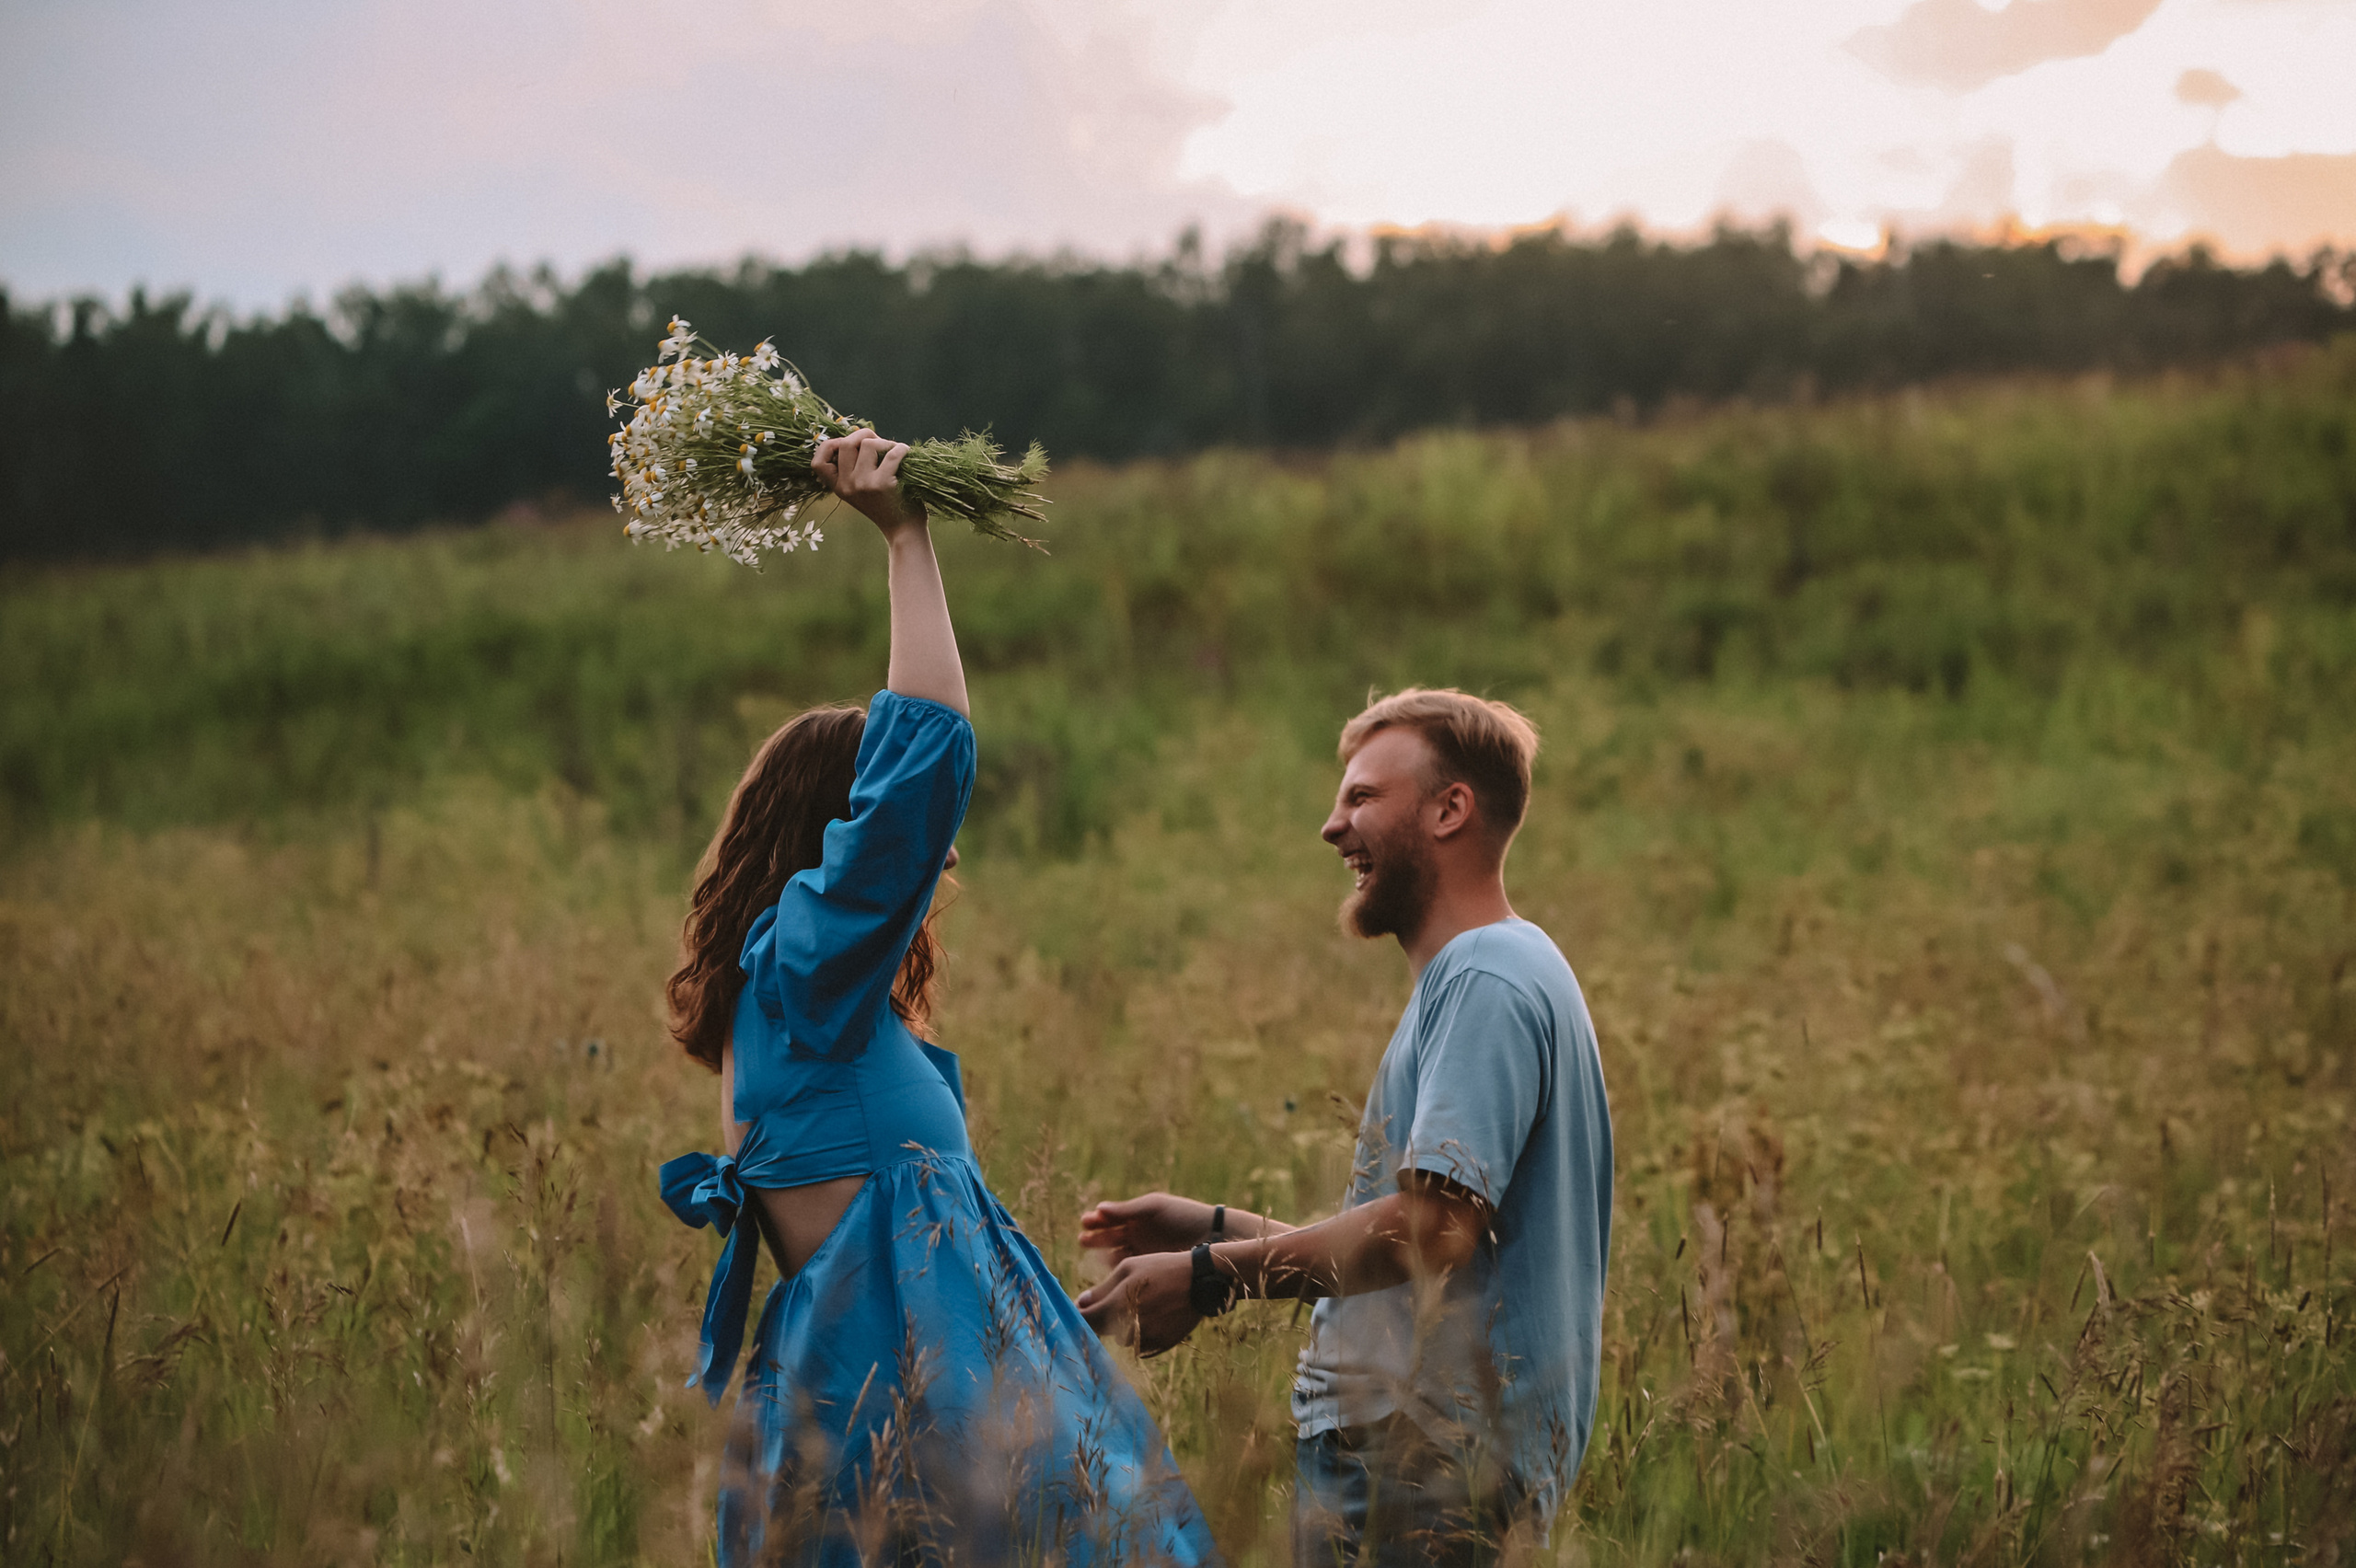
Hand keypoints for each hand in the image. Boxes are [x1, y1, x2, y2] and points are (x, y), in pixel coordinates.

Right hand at [812, 431, 923, 534]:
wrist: (903, 531)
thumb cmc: (886, 505)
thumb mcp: (860, 490)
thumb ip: (853, 467)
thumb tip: (858, 433)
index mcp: (838, 487)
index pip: (817, 463)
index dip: (829, 446)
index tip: (846, 443)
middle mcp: (847, 486)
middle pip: (847, 443)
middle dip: (864, 434)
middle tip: (878, 441)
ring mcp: (864, 484)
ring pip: (869, 444)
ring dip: (886, 442)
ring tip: (895, 451)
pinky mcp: (883, 484)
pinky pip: (892, 453)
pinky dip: (902, 449)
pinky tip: (906, 452)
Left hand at [1076, 1250, 1202, 1354]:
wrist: (1200, 1282)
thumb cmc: (1161, 1269)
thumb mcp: (1128, 1269)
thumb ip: (1102, 1289)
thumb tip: (1081, 1302)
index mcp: (1116, 1307)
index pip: (1085, 1320)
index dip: (1080, 1314)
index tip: (1081, 1307)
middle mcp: (1128, 1329)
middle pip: (1102, 1331)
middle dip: (1102, 1317)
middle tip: (1116, 1299)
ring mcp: (1145, 1340)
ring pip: (1121, 1338)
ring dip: (1122, 1325)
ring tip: (1141, 1303)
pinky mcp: (1160, 1345)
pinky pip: (1139, 1343)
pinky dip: (1140, 1332)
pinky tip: (1154, 1313)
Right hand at [1078, 1192, 1218, 1261]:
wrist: (1212, 1236)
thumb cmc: (1184, 1216)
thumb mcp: (1155, 1208)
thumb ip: (1128, 1210)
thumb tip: (1099, 1208)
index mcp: (1137, 1218)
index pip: (1111, 1220)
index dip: (1097, 1221)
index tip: (1085, 1222)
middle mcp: (1137, 1236)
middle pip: (1109, 1238)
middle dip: (1095, 1238)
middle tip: (1083, 1240)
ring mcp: (1143, 1253)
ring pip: (1116, 1256)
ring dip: (1103, 1256)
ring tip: (1095, 1258)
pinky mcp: (1150, 1269)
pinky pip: (1129, 1271)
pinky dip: (1118, 1272)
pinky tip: (1111, 1272)